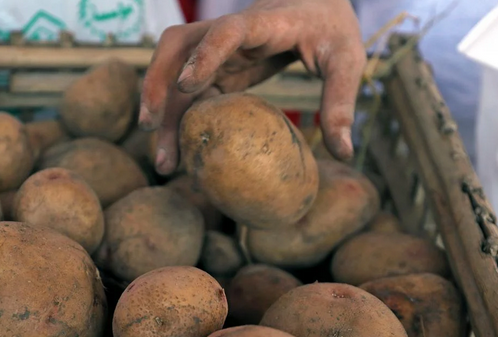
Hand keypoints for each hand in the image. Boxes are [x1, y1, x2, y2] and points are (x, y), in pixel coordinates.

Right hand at [139, 0, 365, 174]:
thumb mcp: (347, 60)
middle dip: (158, 84)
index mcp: (264, 23)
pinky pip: (190, 91)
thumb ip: (342, 101)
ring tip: (166, 160)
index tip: (186, 85)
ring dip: (164, 111)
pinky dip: (181, 118)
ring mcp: (219, 50)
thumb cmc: (330, 28)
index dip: (204, 55)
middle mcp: (231, 33)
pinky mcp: (219, 67)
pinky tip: (182, 150)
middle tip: (151, 127)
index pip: (226, 31)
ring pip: (176, 71)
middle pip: (179, 47)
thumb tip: (343, 151)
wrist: (315, 5)